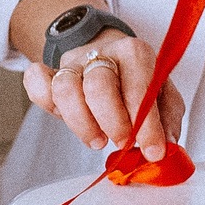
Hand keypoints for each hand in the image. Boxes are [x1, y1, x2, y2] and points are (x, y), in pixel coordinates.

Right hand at [20, 29, 182, 159]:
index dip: (147, 125)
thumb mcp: (163, 93)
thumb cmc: (137, 79)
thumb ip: (167, 117)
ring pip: (65, 87)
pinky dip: (43, 99)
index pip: (139, 87)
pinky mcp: (52, 72)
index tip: (153, 151)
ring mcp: (73, 63)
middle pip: (98, 85)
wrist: (110, 54)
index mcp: (135, 53)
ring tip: (98, 140)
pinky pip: (36, 81)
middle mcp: (102, 54)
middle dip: (113, 122)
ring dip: (81, 122)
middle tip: (123, 143)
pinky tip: (63, 115)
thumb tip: (167, 143)